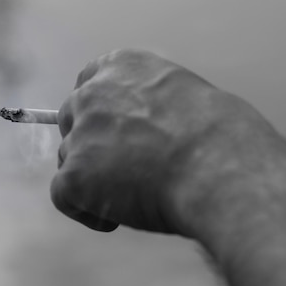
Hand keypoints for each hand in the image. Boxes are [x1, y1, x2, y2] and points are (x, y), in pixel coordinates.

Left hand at [52, 49, 285, 234]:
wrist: (222, 168)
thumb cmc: (222, 140)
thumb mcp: (184, 98)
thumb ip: (149, 105)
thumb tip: (140, 131)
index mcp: (121, 66)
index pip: (88, 82)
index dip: (98, 112)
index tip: (113, 132)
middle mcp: (92, 93)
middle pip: (71, 119)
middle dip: (90, 143)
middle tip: (124, 169)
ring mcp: (81, 133)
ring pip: (69, 158)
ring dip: (92, 178)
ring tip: (136, 196)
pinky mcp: (74, 173)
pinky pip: (62, 195)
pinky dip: (84, 210)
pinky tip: (114, 219)